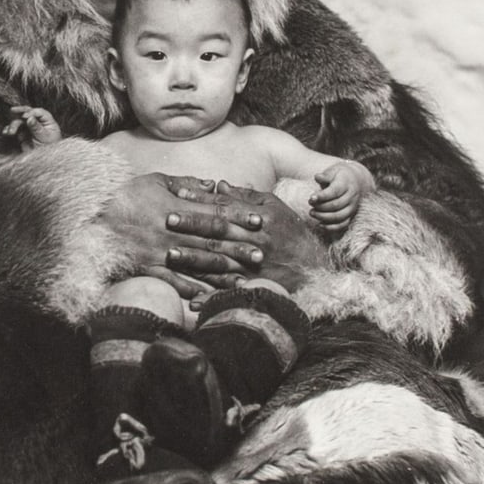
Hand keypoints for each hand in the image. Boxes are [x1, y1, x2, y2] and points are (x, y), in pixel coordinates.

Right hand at [2, 106, 62, 148]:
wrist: (45, 161)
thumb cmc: (50, 149)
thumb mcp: (45, 137)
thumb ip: (37, 127)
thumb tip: (30, 118)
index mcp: (47, 121)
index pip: (39, 112)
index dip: (31, 112)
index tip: (25, 116)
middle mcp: (38, 122)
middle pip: (28, 113)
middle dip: (19, 111)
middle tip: (12, 110)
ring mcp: (29, 128)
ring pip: (19, 121)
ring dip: (13, 124)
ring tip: (10, 132)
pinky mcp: (22, 134)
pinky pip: (15, 129)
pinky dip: (9, 129)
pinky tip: (6, 132)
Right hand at [98, 174, 268, 297]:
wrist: (91, 219)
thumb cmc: (125, 195)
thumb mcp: (154, 180)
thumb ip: (186, 182)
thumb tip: (215, 185)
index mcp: (173, 207)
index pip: (213, 212)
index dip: (238, 217)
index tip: (258, 221)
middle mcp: (170, 232)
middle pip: (211, 241)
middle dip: (238, 247)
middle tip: (262, 253)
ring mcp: (159, 253)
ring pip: (198, 264)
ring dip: (224, 272)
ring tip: (246, 278)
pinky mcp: (148, 269)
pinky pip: (174, 283)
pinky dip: (193, 291)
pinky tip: (211, 297)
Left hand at [165, 181, 327, 292]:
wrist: (316, 268)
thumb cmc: (291, 232)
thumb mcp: (274, 207)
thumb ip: (246, 196)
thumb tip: (218, 184)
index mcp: (261, 218)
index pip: (225, 207)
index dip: (200, 200)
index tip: (177, 195)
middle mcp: (257, 242)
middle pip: (219, 232)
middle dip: (191, 225)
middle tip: (166, 219)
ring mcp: (255, 267)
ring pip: (220, 262)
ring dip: (194, 259)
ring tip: (170, 254)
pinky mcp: (254, 288)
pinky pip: (229, 292)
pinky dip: (210, 297)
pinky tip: (190, 299)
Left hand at [310, 161, 373, 233]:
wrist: (356, 180)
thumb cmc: (339, 175)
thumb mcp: (333, 171)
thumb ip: (325, 175)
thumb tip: (317, 177)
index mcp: (346, 184)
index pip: (335, 192)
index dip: (322, 196)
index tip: (311, 198)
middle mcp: (351, 196)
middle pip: (336, 205)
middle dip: (320, 207)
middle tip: (310, 204)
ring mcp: (352, 207)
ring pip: (339, 216)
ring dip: (323, 217)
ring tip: (312, 213)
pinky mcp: (350, 215)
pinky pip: (343, 225)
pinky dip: (331, 227)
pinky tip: (320, 224)